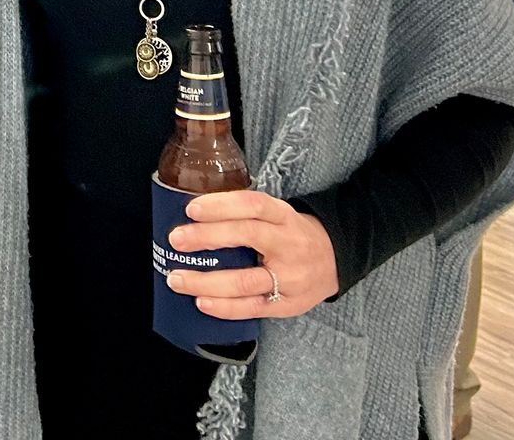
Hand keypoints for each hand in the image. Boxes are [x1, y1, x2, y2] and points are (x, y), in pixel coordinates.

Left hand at [164, 190, 339, 319]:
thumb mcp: (278, 214)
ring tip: (177, 278)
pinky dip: (225, 307)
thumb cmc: (293, 234)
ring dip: (206, 282)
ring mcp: (290, 278)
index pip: (253, 205)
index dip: (222, 205)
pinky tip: (202, 302)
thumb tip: (194, 215)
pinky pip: (253, 308)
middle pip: (248, 236)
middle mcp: (288, 244)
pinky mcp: (288, 304)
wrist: (337, 261)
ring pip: (246, 280)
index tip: (192, 208)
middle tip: (176, 239)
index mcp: (284, 216)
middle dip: (208, 238)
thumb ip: (245, 214)